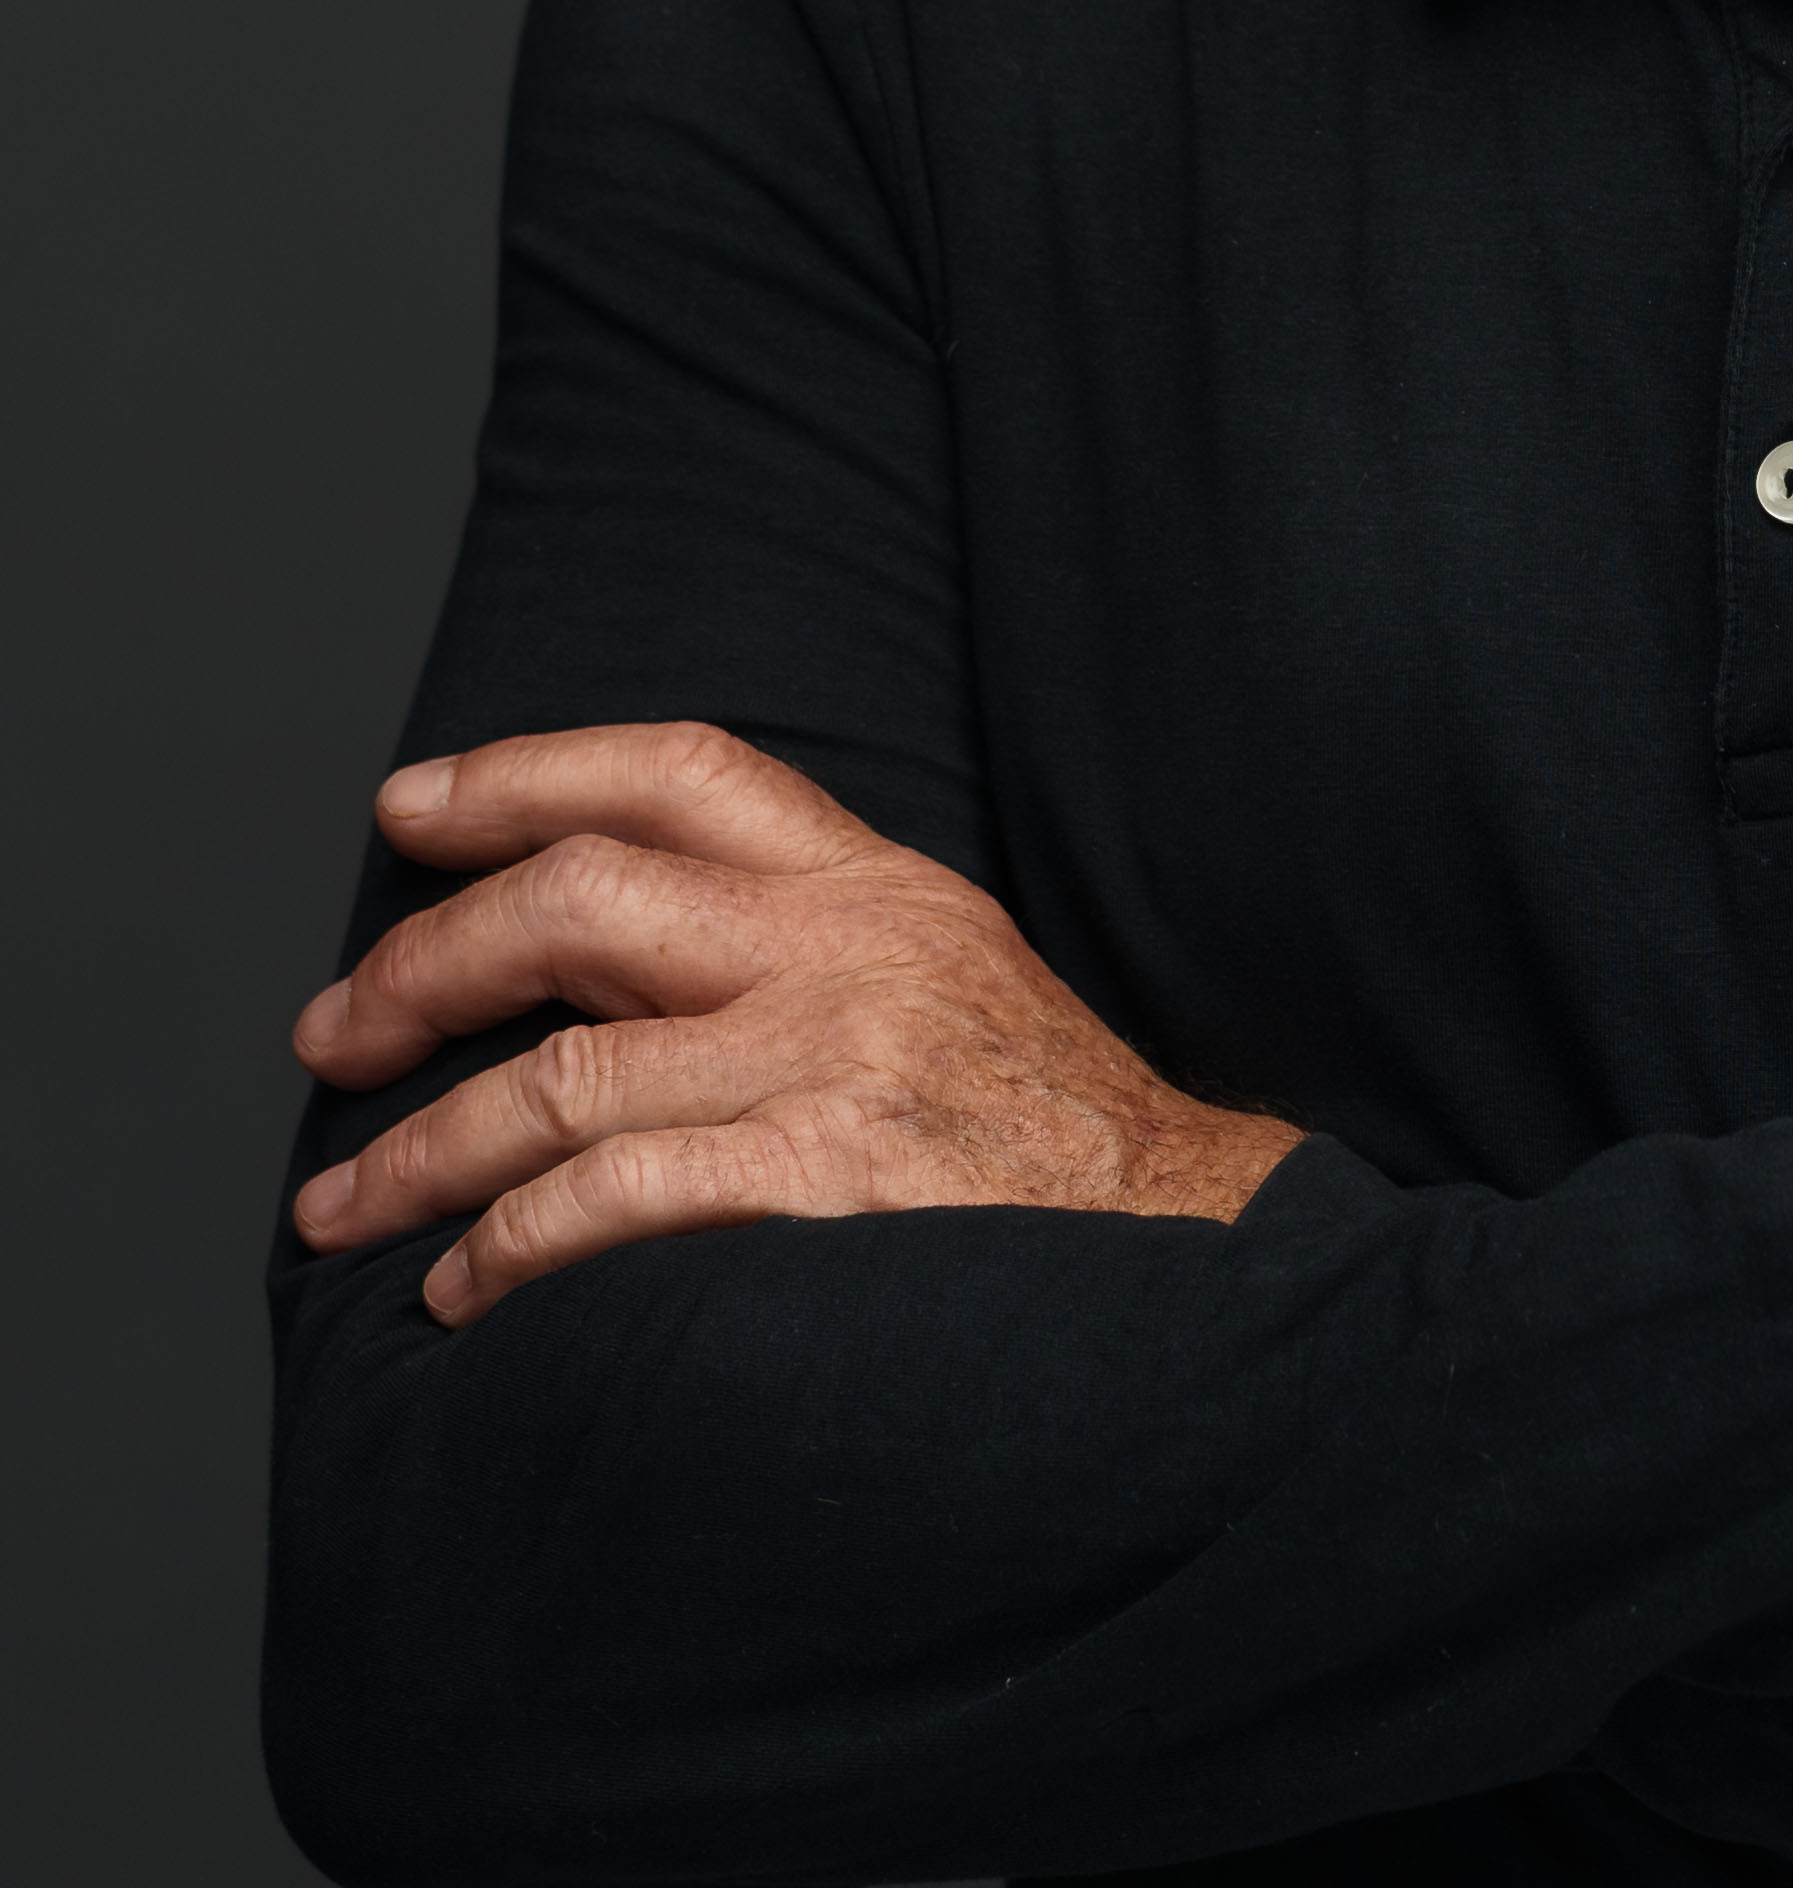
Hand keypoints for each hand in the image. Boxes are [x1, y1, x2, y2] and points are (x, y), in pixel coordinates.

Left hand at [289, 722, 1299, 1323]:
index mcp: (878, 887)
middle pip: (580, 899)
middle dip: (423, 962)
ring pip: (563, 1075)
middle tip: (335, 1031)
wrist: (1191, 1262)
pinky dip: (508, 1249)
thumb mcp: (945, 981)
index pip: (681, 769)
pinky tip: (467, 1289)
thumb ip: (802, 945)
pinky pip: (612, 1203)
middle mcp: (853, 949)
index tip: (407, 808)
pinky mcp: (831, 1186)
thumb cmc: (1042, 1146)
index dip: (525, 772)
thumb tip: (600, 958)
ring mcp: (842, 1063)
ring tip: (348, 1205)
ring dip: (422, 1150)